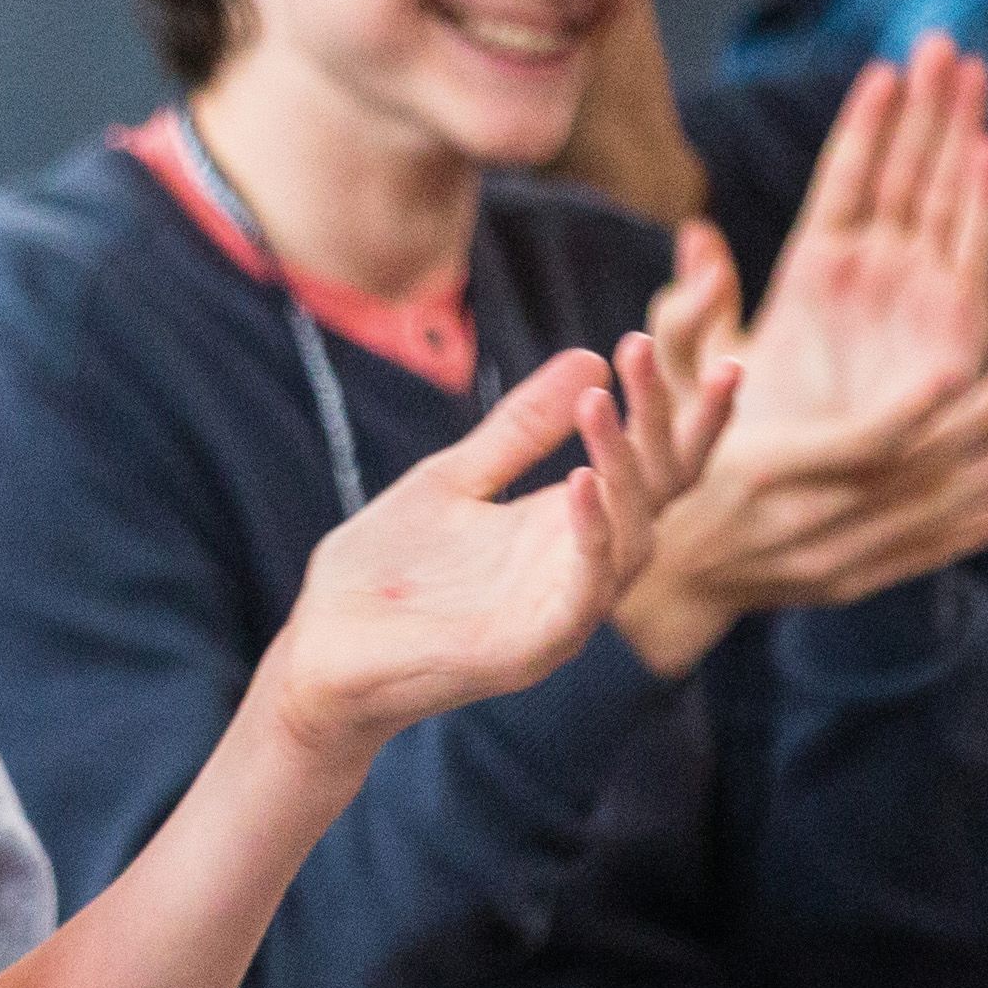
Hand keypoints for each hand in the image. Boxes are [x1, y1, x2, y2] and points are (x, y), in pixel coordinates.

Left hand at [253, 333, 704, 758]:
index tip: (655, 336)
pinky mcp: (529, 651)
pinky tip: (580, 481)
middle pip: (658, 497)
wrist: (318, 650)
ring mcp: (560, 617)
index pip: (647, 467)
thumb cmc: (385, 573)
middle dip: (663, 423)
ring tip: (597, 404)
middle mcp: (578, 573)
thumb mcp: (452, 479)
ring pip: (631, 543)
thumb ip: (518, 430)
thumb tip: (589, 359)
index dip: (669, 409)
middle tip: (643, 347)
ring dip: (623, 469)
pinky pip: (582, 596)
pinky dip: (591, 538)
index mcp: (566, 531)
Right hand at [621, 45, 987, 671]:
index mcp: (764, 470)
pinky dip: (971, 533)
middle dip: (972, 432)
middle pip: (907, 480)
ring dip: (987, 478)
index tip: (954, 369)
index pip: (857, 444)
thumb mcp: (659, 394)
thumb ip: (687, 318)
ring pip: (924, 521)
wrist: (659, 580)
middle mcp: (801, 524)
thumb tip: (700, 231)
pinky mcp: (844, 587)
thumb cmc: (659, 471)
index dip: (912, 410)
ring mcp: (826, 562)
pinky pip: (921, 561)